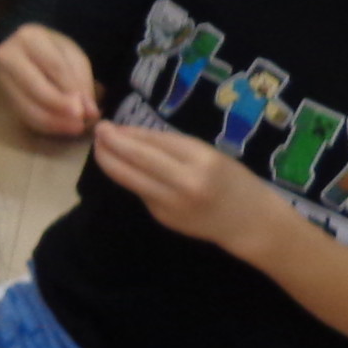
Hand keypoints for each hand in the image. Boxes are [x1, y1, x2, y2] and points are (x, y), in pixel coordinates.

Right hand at [0, 26, 99, 138]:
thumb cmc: (54, 50)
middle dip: (60, 107)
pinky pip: (24, 116)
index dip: (72, 89)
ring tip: (75, 128)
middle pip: (36, 88)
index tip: (89, 107)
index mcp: (29, 38)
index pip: (54, 67)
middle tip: (81, 121)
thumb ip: (81, 82)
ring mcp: (3, 79)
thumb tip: (88, 112)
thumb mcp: (73, 56)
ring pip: (27, 107)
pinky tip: (62, 128)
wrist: (27, 49)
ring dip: (54, 122)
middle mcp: (9, 57)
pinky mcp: (4, 96)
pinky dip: (45, 126)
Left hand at [92, 120, 289, 254]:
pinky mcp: (162, 217)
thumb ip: (172, 147)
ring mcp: (171, 203)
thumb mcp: (209, 155)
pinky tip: (120, 167)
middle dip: (110, 143)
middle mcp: (184, 182)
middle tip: (97, 131)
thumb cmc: (233, 181)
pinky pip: (139, 192)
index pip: (153, 142)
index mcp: (200, 160)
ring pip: (129, 178)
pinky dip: (128, 177)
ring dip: (108, 161)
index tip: (109, 124)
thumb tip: (129, 134)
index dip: (127, 133)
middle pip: (135, 159)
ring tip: (99, 147)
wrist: (250, 223)